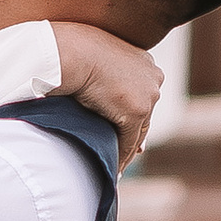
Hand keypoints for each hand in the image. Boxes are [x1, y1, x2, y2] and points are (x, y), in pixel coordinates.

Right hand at [54, 22, 163, 161]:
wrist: (69, 52)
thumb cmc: (70, 50)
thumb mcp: (93, 57)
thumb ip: (101, 71)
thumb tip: (93, 84)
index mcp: (143, 60)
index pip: (142, 93)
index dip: (138, 111)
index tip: (137, 128)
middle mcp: (152, 75)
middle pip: (146, 112)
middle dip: (139, 133)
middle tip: (135, 151)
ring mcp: (147, 94)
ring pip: (139, 130)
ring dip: (129, 149)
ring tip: (118, 165)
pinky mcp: (135, 112)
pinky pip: (128, 142)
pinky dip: (121, 158)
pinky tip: (114, 170)